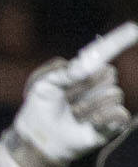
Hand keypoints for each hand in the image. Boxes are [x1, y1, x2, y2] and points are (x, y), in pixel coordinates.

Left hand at [6, 21, 137, 166]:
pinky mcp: (111, 123)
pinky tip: (86, 123)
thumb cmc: (40, 108)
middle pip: (108, 73)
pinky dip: (102, 117)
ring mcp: (107, 102)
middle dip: (85, 87)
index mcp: (87, 71)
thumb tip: (87, 66)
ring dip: (87, 106)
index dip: (118, 41)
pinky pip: (119, 113)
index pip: (107, 52)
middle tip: (66, 100)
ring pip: (112, 94)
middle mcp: (101, 84)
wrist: (37, 137)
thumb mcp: (45, 83)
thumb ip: (65, 71)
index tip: (132, 29)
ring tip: (72, 115)